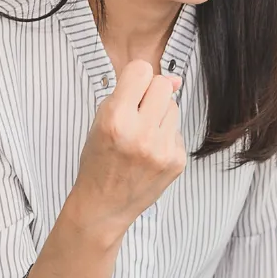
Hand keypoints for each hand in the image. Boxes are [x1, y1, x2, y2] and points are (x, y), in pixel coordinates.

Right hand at [66, 59, 186, 236]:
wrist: (103, 206)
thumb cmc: (99, 160)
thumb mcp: (101, 121)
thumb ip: (131, 94)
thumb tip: (175, 79)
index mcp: (115, 119)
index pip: (142, 71)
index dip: (136, 78)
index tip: (131, 90)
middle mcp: (140, 133)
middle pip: (163, 85)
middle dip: (151, 93)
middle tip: (137, 113)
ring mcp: (162, 150)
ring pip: (173, 107)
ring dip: (159, 116)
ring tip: (141, 137)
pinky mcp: (176, 162)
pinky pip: (177, 131)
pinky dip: (165, 137)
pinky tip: (149, 154)